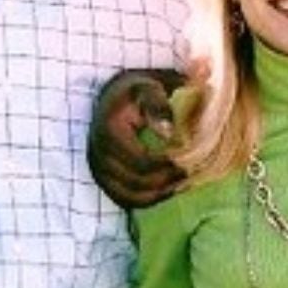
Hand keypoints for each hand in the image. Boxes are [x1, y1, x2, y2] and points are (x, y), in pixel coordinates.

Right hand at [89, 69, 186, 208]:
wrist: (113, 96)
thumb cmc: (137, 92)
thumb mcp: (149, 88)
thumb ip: (159, 106)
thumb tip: (168, 133)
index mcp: (110, 131)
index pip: (141, 161)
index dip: (167, 166)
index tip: (188, 161)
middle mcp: (98, 152)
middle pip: (137, 181)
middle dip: (166, 180)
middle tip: (190, 173)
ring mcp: (98, 168)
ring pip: (130, 196)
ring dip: (158, 194)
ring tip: (181, 184)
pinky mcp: (102, 177)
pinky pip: (124, 199)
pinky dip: (146, 200)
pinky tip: (167, 190)